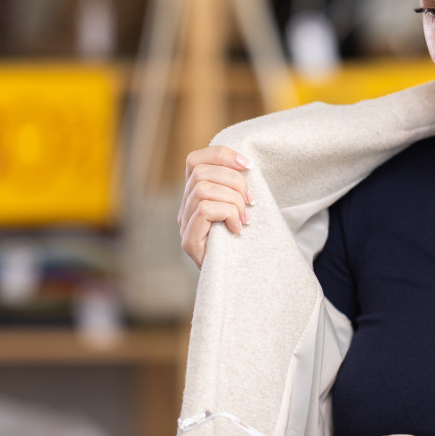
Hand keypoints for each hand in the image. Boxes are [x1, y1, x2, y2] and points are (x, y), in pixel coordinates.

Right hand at [179, 145, 252, 267]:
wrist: (235, 280)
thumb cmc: (241, 241)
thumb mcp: (239, 208)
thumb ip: (235, 188)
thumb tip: (246, 166)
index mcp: (194, 194)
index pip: (195, 160)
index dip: (221, 155)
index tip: (247, 165)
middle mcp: (184, 207)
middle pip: (201, 172)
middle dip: (234, 181)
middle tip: (251, 201)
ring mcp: (183, 224)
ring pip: (203, 189)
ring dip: (232, 200)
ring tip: (244, 217)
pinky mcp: (189, 241)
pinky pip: (205, 210)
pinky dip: (227, 214)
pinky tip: (237, 228)